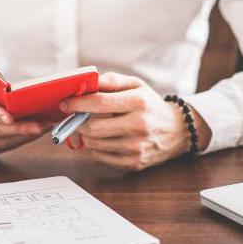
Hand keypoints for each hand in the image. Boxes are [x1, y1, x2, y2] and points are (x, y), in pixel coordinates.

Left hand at [59, 72, 210, 170]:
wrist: (177, 130)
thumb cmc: (151, 104)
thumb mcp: (136, 85)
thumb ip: (112, 81)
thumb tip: (89, 82)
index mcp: (138, 102)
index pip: (99, 103)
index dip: (77, 104)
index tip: (65, 104)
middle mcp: (139, 126)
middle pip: (92, 128)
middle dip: (77, 122)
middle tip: (74, 117)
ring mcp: (137, 147)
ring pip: (94, 144)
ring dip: (86, 135)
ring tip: (90, 126)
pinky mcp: (134, 163)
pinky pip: (102, 158)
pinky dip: (96, 148)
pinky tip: (103, 139)